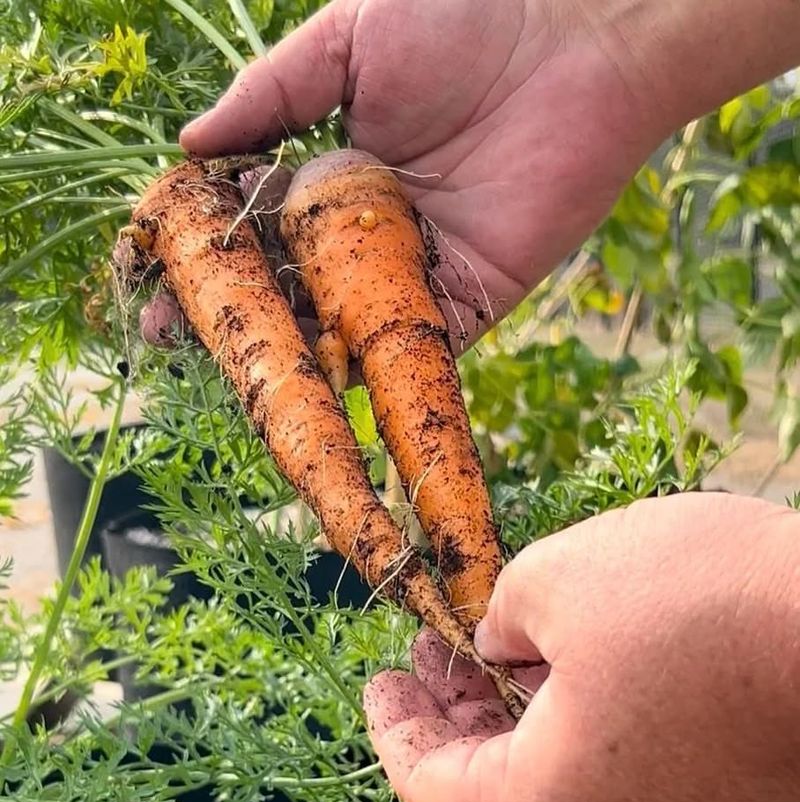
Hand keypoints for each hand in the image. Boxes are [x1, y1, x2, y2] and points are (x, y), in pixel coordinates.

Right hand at [179, 0, 664, 350]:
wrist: (578, 39)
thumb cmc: (466, 16)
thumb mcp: (349, 39)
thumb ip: (273, 95)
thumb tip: (192, 145)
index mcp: (330, 173)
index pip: (254, 228)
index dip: (206, 252)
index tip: (156, 273)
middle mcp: (364, 230)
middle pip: (288, 288)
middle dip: (233, 314)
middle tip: (171, 334)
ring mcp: (413, 270)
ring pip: (341, 328)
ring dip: (287, 354)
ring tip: (230, 369)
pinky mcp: (466, 300)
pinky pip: (411, 348)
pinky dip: (368, 373)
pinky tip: (315, 390)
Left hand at [363, 492, 799, 801]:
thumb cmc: (706, 608)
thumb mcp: (562, 579)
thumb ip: (502, 617)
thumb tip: (500, 642)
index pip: (432, 791)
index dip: (396, 729)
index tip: (382, 681)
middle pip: (492, 792)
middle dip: (453, 714)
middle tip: (434, 651)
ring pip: (556, 783)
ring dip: (514, 715)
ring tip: (494, 646)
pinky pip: (613, 777)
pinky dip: (572, 725)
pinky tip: (572, 662)